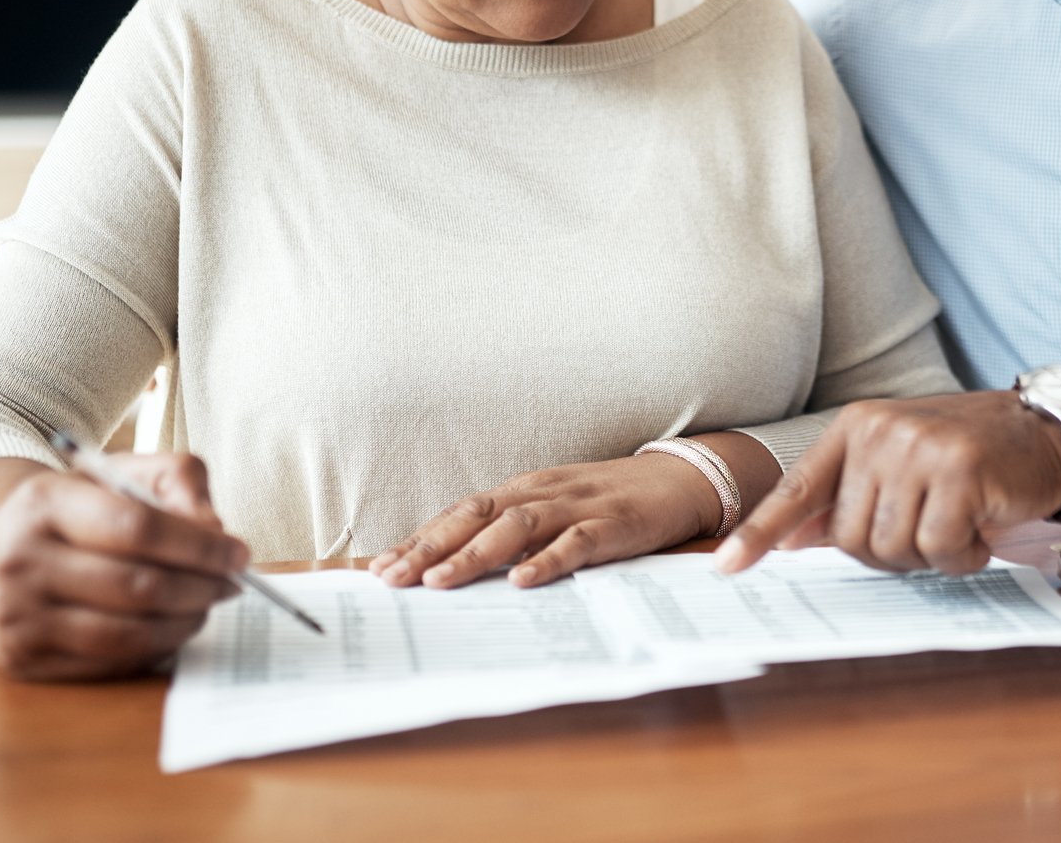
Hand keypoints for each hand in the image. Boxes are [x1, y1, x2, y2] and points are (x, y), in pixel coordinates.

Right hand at [0, 455, 248, 680]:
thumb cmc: (75, 508)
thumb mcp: (121, 472)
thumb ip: (179, 482)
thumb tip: (216, 530)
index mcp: (43, 502)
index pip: (137, 528)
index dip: (199, 546)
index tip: (239, 554)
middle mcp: (18, 561)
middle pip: (136, 586)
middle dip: (200, 588)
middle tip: (231, 584)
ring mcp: (15, 617)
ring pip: (125, 634)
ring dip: (183, 622)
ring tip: (205, 604)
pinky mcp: (20, 660)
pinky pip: (106, 664)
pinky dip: (153, 648)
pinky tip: (169, 626)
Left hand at [371, 452, 724, 589]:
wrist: (680, 479)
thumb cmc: (609, 501)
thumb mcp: (554, 509)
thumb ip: (513, 531)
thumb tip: (455, 566)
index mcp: (524, 489)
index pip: (460, 512)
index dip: (420, 539)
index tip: (380, 568)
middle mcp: (543, 493)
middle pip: (477, 516)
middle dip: (430, 548)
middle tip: (392, 578)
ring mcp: (578, 507)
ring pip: (517, 527)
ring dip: (475, 554)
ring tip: (440, 581)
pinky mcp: (613, 524)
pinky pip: (576, 543)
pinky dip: (548, 561)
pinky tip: (522, 580)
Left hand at [713, 392, 1060, 575]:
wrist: (1044, 431)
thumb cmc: (967, 453)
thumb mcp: (899, 461)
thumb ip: (847, 496)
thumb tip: (791, 539)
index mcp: (856, 426)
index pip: (797, 488)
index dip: (760, 532)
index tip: (726, 567)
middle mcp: (880, 431)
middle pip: (850, 539)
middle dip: (890, 553)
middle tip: (930, 529)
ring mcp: (919, 449)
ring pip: (894, 549)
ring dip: (932, 556)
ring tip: (960, 522)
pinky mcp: (960, 472)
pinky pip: (940, 550)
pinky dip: (964, 556)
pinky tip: (982, 528)